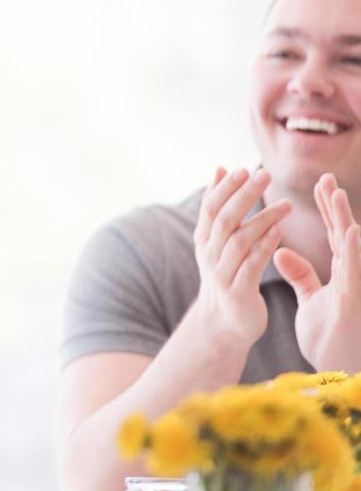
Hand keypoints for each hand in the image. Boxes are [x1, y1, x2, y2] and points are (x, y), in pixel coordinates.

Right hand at [191, 166, 291, 346]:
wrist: (224, 322)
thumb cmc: (226, 273)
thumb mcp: (216, 239)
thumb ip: (219, 205)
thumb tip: (219, 168)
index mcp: (203, 238)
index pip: (210, 207)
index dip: (225, 188)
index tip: (244, 170)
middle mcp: (208, 253)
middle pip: (224, 219)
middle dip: (244, 196)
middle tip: (265, 175)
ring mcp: (221, 273)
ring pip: (240, 240)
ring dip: (263, 219)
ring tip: (288, 204)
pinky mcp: (238, 291)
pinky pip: (252, 265)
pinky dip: (265, 247)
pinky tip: (279, 232)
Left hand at [275, 173, 360, 371]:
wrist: (334, 370)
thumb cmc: (329, 336)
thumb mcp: (311, 301)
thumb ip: (301, 276)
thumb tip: (280, 253)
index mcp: (340, 275)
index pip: (334, 236)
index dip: (328, 210)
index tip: (320, 185)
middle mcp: (351, 277)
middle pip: (343, 235)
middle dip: (335, 207)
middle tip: (325, 179)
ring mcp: (355, 288)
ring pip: (351, 249)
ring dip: (344, 221)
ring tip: (335, 194)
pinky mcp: (353, 302)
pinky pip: (354, 273)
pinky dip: (352, 252)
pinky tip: (348, 232)